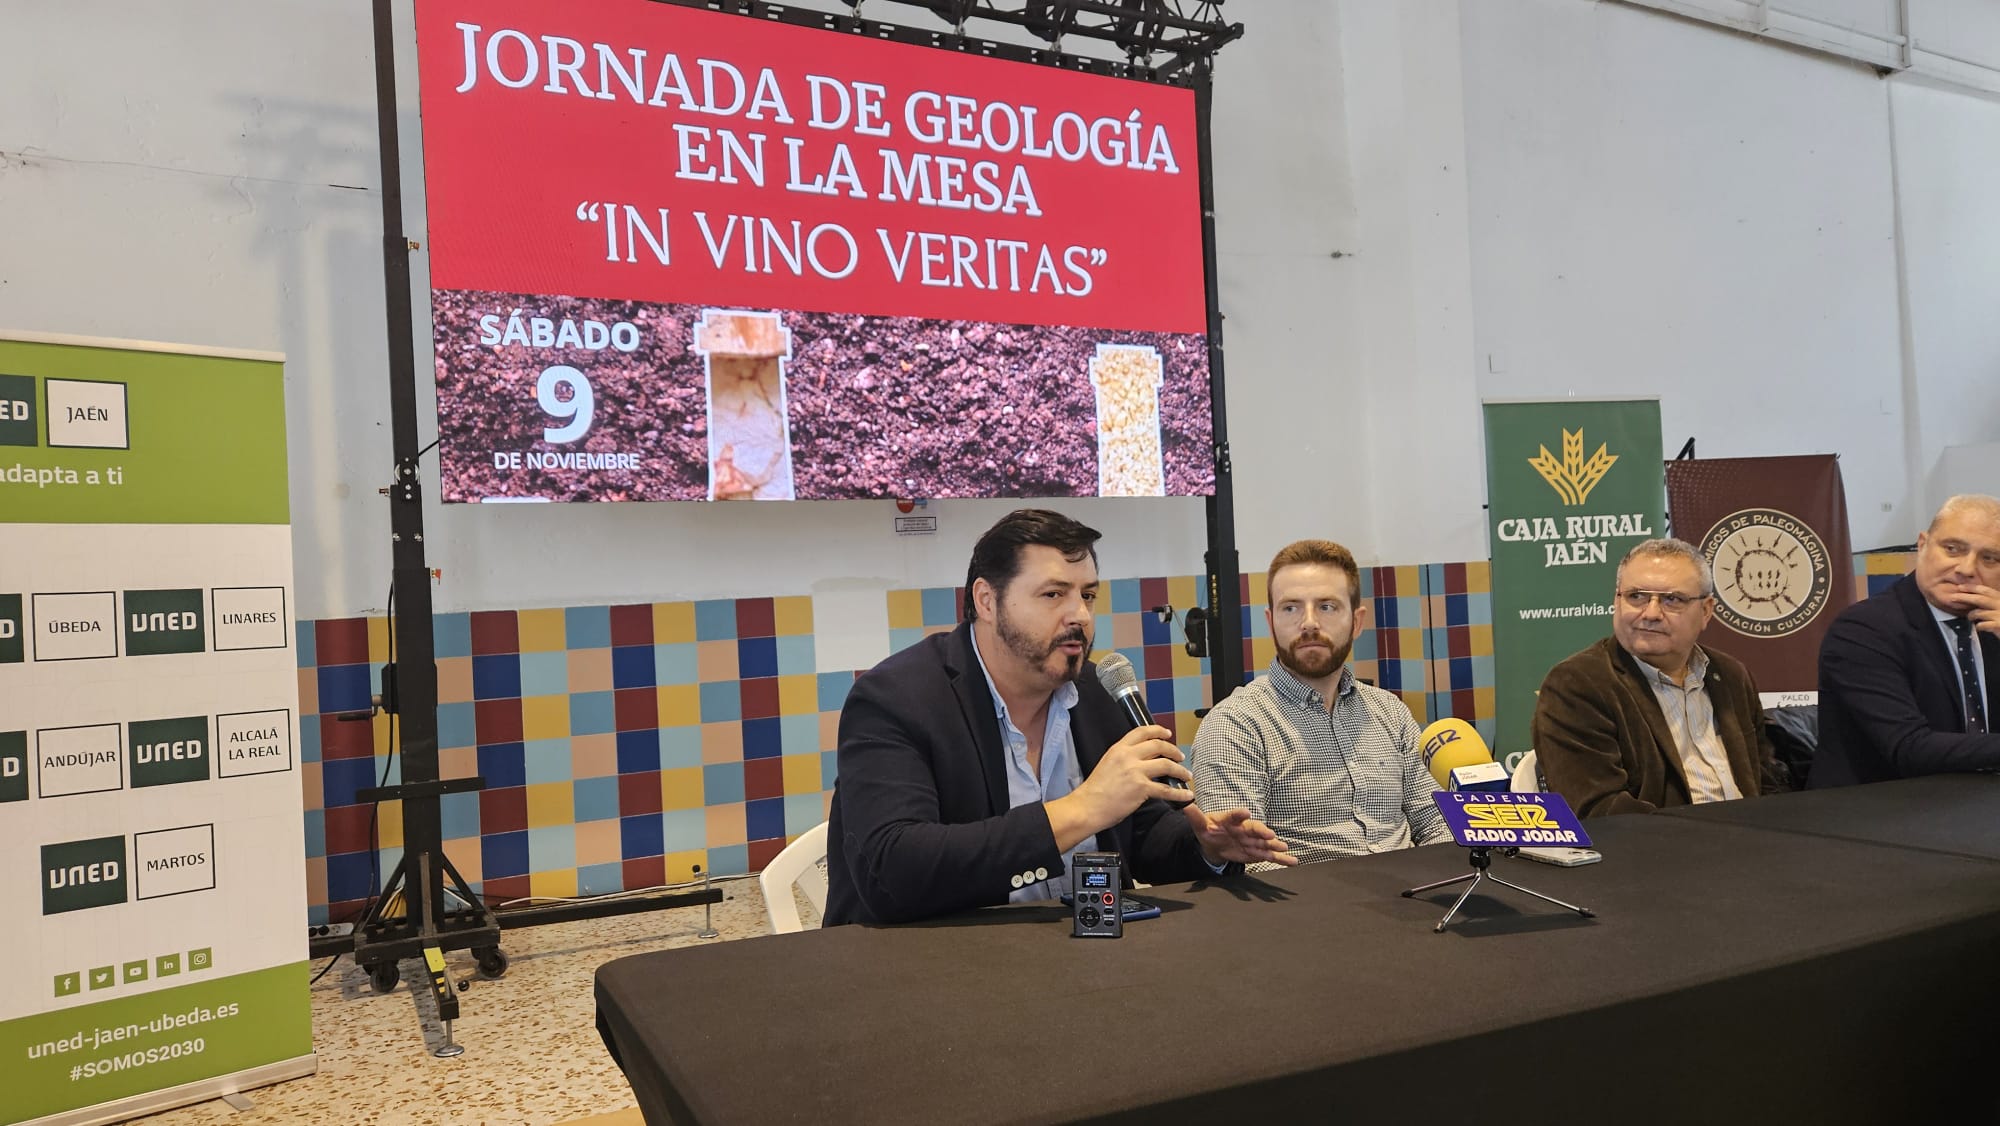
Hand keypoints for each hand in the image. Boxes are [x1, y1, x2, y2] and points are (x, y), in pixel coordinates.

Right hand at [1046, 725, 1187, 849]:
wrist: (1088, 806)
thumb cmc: (1095, 790)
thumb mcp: (1107, 764)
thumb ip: (1123, 758)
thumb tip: (1141, 761)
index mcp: (1118, 748)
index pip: (1142, 732)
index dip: (1158, 731)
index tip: (1167, 734)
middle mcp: (1128, 756)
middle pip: (1158, 746)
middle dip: (1173, 750)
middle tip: (1180, 756)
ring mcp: (1136, 771)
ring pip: (1166, 765)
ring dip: (1180, 769)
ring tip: (1186, 774)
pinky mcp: (1141, 788)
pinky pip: (1166, 789)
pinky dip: (1179, 793)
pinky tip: (1187, 795)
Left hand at [1183, 805, 1295, 867]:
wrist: (1215, 842)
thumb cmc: (1209, 829)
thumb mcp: (1200, 824)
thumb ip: (1194, 816)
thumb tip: (1185, 804)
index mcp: (1231, 819)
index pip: (1235, 815)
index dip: (1239, 814)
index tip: (1244, 812)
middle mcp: (1245, 828)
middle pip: (1255, 829)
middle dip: (1262, 832)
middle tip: (1270, 835)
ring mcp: (1253, 840)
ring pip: (1265, 842)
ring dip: (1275, 845)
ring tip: (1284, 847)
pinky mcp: (1258, 852)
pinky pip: (1271, 855)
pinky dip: (1282, 858)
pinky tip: (1293, 861)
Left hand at [1960, 586, 1999, 635]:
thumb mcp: (1999, 608)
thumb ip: (1990, 603)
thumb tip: (1972, 598)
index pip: (1986, 590)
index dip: (1972, 588)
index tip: (1960, 587)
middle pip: (1980, 599)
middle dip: (1965, 597)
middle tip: (1953, 597)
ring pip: (1980, 612)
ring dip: (1971, 615)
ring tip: (1970, 618)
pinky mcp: (1999, 625)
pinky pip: (1983, 625)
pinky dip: (1978, 626)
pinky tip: (1978, 627)